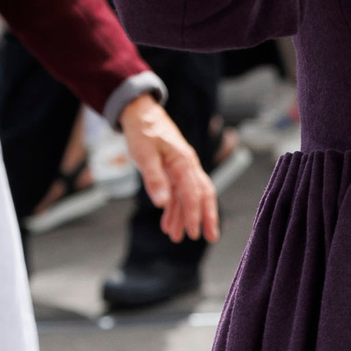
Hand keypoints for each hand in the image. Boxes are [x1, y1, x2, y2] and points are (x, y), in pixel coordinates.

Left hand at [120, 94, 220, 243]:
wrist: (140, 112)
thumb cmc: (143, 131)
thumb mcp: (144, 155)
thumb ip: (154, 179)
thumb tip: (161, 203)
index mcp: (184, 161)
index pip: (193, 193)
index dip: (194, 215)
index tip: (194, 233)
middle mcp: (188, 165)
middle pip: (203, 194)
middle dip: (207, 217)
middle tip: (210, 238)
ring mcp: (182, 167)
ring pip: (190, 195)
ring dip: (184, 216)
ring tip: (177, 237)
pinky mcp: (174, 169)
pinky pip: (178, 192)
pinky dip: (174, 208)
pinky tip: (167, 223)